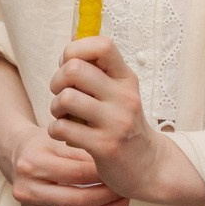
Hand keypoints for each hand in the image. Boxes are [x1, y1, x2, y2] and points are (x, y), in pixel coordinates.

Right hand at [5, 127, 127, 205]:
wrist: (17, 157)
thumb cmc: (41, 146)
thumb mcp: (58, 140)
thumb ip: (83, 154)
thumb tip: (114, 167)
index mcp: (31, 165)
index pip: (75, 174)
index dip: (101, 175)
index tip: (120, 172)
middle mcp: (27, 190)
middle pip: (76, 201)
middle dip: (107, 198)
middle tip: (125, 191)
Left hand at [47, 37, 204, 205]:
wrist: (148, 166)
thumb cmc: (122, 123)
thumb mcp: (118, 92)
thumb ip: (97, 70)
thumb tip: (72, 39)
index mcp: (126, 79)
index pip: (102, 45)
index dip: (76, 49)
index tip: (70, 66)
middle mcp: (124, 97)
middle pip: (74, 69)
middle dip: (57, 80)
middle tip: (61, 94)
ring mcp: (116, 122)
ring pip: (66, 98)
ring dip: (55, 108)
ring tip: (63, 117)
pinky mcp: (105, 146)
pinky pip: (62, 128)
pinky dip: (56, 130)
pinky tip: (67, 135)